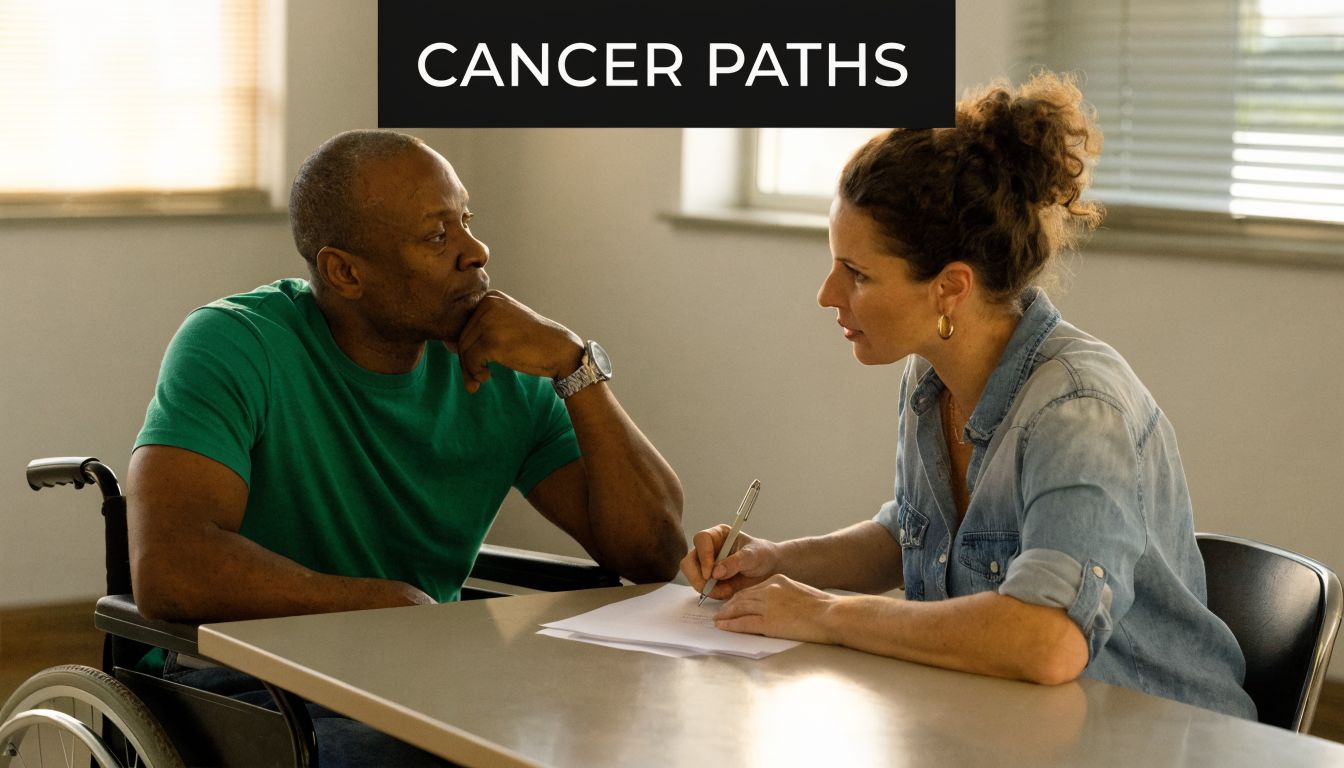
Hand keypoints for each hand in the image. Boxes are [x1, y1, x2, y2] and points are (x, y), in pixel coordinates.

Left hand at [448, 290, 582, 392]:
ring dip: (469, 369)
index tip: (472, 362)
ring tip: (481, 378)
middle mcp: (489, 304)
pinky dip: (475, 372)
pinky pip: (471, 360)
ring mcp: (490, 321)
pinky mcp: (493, 340)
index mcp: (491, 298)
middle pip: (462, 336)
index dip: (464, 345)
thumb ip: (481, 330)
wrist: (559, 350)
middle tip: (475, 376)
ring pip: (464, 349)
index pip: (465, 322)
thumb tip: (447, 344)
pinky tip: (487, 377)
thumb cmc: (533, 342)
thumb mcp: (505, 326)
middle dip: (466, 360)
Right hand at [679, 524, 780, 600]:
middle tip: (713, 588)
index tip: (711, 573)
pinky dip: (712, 593)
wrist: (768, 569)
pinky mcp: (709, 578)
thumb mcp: (753, 556)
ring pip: (692, 577)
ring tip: (727, 591)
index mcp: (718, 535)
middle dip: (698, 577)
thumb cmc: (762, 555)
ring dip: (706, 588)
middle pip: (689, 561)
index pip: (701, 540)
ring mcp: (706, 564)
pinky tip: (727, 592)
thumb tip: (716, 572)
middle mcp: (708, 548)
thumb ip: (735, 562)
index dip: (703, 556)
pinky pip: (702, 587)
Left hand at [713, 574, 837, 644]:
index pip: (752, 589)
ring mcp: (767, 605)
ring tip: (717, 620)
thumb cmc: (823, 607)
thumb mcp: (800, 592)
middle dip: (729, 605)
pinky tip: (723, 626)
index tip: (732, 602)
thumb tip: (777, 606)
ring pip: (739, 608)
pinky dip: (730, 624)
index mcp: (777, 580)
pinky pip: (743, 623)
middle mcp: (769, 589)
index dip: (739, 597)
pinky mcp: (768, 621)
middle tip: (720, 612)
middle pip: (742, 597)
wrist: (831, 614)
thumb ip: (784, 595)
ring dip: (725, 615)